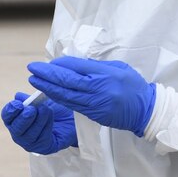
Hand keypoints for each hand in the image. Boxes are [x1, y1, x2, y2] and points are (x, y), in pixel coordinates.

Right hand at [1, 92, 77, 153]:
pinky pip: (42, 138)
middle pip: (16, 129)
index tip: (18, 105)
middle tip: (31, 109)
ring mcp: (31, 143)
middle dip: (23, 119)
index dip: (10, 111)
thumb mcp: (40, 101)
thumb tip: (18, 96)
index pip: (7, 117)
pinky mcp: (44, 148)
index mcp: (15, 120)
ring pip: (30, 134)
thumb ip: (29, 99)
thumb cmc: (53, 109)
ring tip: (45, 110)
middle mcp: (20, 134)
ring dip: (38, 120)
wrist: (70, 119)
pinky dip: (46, 126)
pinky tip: (51, 118)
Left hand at [27, 56, 155, 135]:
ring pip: (66, 95)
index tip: (48, 62)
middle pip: (67, 81)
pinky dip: (58, 99)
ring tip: (34, 80)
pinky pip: (72, 105)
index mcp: (105, 73)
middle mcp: (99, 88)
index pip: (76, 67)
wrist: (145, 110)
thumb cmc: (133, 85)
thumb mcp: (118, 68)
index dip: (60, 65)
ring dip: (48, 88)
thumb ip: (97, 66)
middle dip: (47, 74)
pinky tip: (48, 93)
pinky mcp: (94, 114)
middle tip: (32, 68)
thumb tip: (75, 64)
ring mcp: (96, 102)